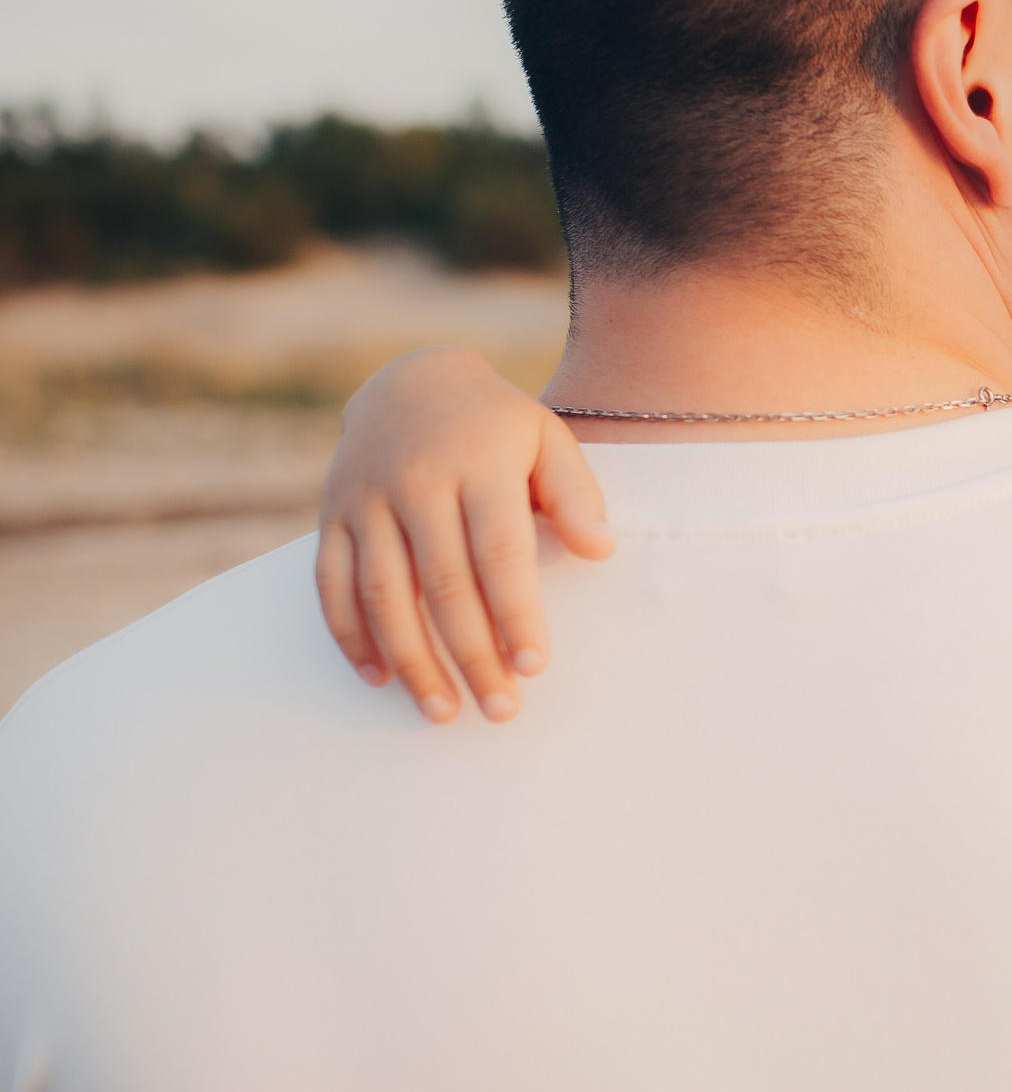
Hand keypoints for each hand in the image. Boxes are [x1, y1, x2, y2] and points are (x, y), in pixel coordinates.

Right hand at [314, 347, 613, 722]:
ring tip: (442, 711)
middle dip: (471, 654)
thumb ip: (575, 493)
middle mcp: (414, 482)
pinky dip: (351, 636)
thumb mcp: (546, 439)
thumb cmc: (496, 425)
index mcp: (477, 465)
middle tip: (499, 709)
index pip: (498, 552)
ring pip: (381, 594)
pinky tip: (381, 677)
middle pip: (442, 584)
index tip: (533, 667)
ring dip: (411, 659)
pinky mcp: (330, 515)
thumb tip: (600, 550)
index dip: (515, 614)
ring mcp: (365, 500)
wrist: (410, 380)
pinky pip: (330, 585)